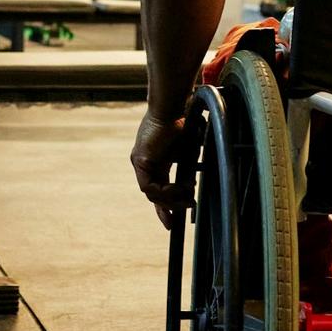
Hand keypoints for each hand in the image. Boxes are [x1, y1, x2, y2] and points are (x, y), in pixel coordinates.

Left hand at [130, 110, 187, 229]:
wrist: (175, 108)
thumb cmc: (184, 124)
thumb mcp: (187, 153)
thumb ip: (187, 170)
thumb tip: (190, 187)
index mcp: (156, 161)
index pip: (157, 189)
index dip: (164, 207)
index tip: (172, 222)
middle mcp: (145, 163)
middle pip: (153, 195)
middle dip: (168, 208)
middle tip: (187, 209)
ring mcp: (140, 162)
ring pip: (151, 194)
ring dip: (171, 199)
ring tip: (187, 197)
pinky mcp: (140, 160)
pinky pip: (150, 187)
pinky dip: (165, 192)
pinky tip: (178, 188)